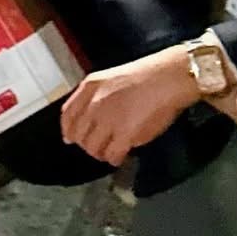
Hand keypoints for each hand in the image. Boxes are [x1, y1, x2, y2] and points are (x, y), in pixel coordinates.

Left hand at [60, 46, 197, 165]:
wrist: (168, 78)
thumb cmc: (147, 76)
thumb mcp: (110, 78)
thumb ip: (96, 95)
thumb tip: (89, 117)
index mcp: (90, 87)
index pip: (68, 114)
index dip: (68, 130)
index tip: (69, 138)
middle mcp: (95, 103)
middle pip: (79, 135)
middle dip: (87, 144)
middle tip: (97, 147)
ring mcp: (109, 119)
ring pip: (92, 148)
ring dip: (100, 154)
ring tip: (109, 152)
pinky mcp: (125, 134)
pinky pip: (112, 155)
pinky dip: (114, 159)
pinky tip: (120, 156)